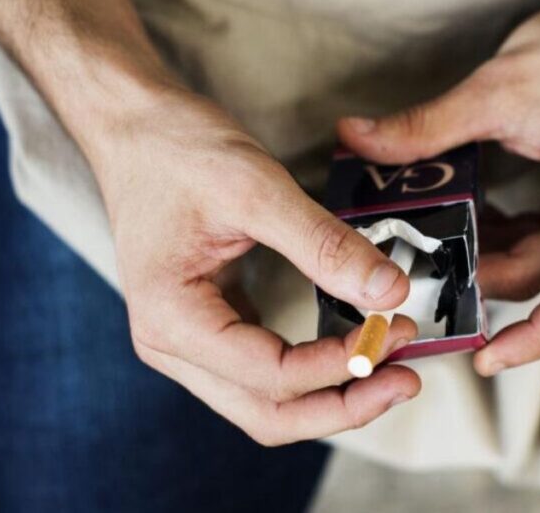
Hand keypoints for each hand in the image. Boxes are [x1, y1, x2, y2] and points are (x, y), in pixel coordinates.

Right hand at [85, 86, 420, 444]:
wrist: (135, 125)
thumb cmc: (176, 148)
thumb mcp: (256, 188)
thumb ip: (324, 245)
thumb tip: (389, 292)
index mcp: (172, 320)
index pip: (270, 376)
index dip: (340, 364)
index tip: (393, 332)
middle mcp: (171, 344)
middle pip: (268, 414)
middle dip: (342, 405)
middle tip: (404, 379)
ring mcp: (187, 340)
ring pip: (266, 402)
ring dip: (331, 395)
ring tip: (390, 368)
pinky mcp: (209, 324)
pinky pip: (264, 371)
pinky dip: (313, 370)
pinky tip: (355, 348)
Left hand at [337, 0, 539, 375]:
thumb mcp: (497, 88)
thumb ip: (426, 126)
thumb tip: (354, 138)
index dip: (537, 338)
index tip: (488, 357)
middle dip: (486, 282)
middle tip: (423, 275)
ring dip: (495, 260)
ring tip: (438, 251)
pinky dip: (511, 238)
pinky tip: (470, 224)